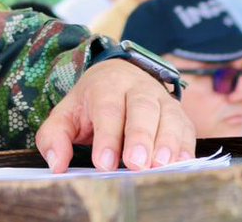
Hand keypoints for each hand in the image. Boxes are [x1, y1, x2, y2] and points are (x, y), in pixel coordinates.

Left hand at [36, 59, 195, 172]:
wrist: (118, 76)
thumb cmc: (90, 104)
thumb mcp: (66, 114)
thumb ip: (54, 136)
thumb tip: (57, 164)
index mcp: (106, 85)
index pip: (107, 109)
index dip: (107, 136)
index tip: (104, 163)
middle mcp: (137, 88)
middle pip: (141, 109)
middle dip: (139, 137)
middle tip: (135, 164)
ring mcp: (162, 100)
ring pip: (169, 116)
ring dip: (167, 142)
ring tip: (160, 165)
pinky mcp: (180, 114)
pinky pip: (186, 128)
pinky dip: (186, 146)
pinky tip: (181, 163)